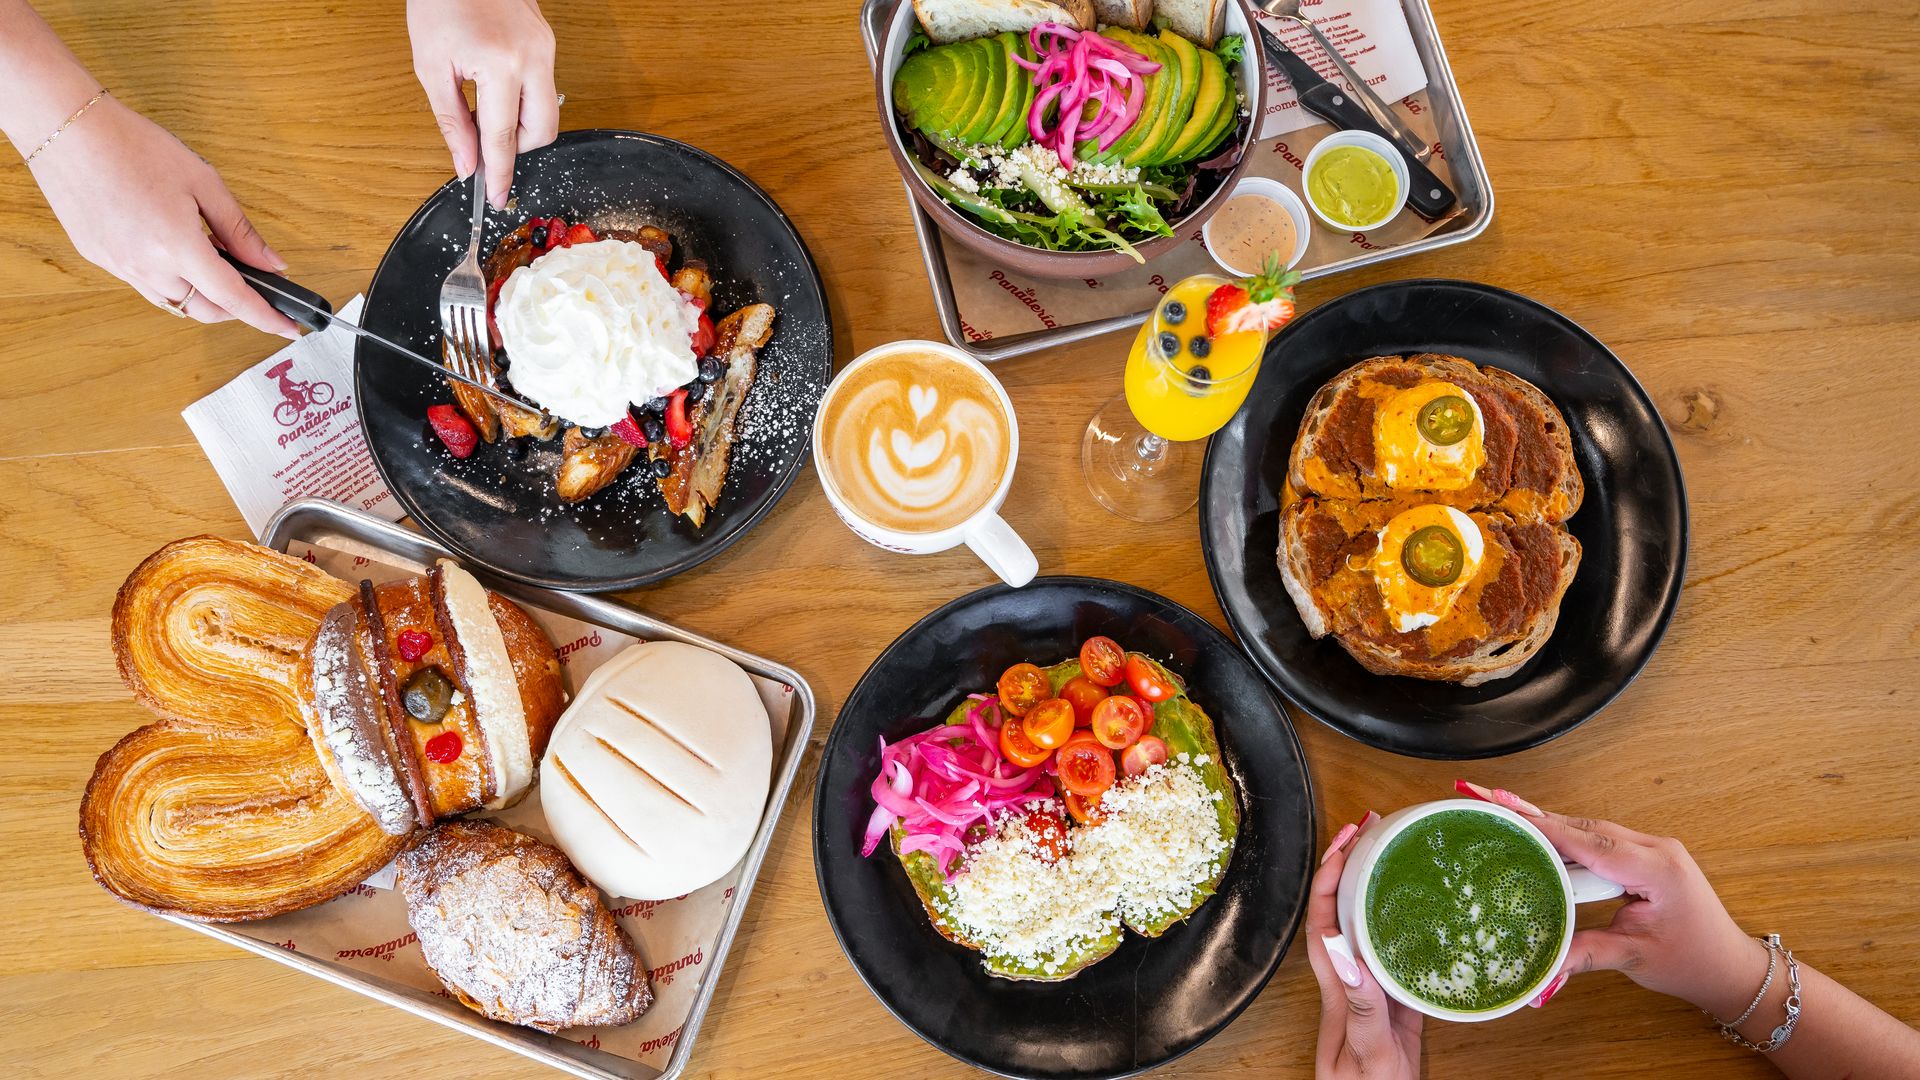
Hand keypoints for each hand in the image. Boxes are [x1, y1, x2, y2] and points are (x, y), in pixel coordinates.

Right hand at [26, 95, 297, 336]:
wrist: (66, 129)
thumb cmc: (134, 146)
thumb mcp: (203, 183)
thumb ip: (240, 230)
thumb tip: (272, 263)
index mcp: (178, 247)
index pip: (233, 299)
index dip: (265, 318)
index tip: (289, 328)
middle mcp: (146, 267)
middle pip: (204, 310)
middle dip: (234, 308)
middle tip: (253, 287)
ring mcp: (119, 267)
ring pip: (173, 302)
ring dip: (200, 296)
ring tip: (212, 262)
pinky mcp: (99, 259)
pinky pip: (145, 285)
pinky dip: (170, 281)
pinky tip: (174, 253)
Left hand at [408, 0, 558, 207]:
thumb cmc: (440, 0)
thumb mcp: (432, 66)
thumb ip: (452, 120)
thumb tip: (465, 162)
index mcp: (500, 64)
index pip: (504, 137)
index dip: (499, 173)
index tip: (497, 198)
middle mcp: (533, 58)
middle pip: (541, 130)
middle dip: (517, 148)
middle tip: (486, 147)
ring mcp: (545, 48)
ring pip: (546, 111)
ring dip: (519, 124)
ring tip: (486, 111)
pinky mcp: (547, 42)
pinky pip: (542, 86)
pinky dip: (521, 100)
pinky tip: (494, 89)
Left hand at [1306, 813, 1419, 1079]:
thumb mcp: (1366, 1053)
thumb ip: (1361, 1008)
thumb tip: (1348, 954)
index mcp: (1340, 989)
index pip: (1326, 919)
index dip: (1331, 876)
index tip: (1346, 839)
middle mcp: (1353, 982)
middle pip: (1343, 911)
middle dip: (1351, 865)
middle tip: (1373, 827)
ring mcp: (1374, 991)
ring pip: (1369, 926)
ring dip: (1376, 886)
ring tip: (1394, 849)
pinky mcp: (1397, 1005)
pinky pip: (1397, 952)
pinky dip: (1407, 923)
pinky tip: (1426, 909)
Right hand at [1460, 783, 1766, 1017]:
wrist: (1730, 966)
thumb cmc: (1693, 962)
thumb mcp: (1636, 959)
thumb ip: (1585, 954)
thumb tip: (1541, 969)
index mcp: (1657, 868)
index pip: (1589, 843)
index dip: (1544, 828)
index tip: (1503, 811)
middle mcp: (1655, 848)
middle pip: (1584, 827)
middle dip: (1535, 815)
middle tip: (1488, 799)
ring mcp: (1652, 848)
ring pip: (1589, 829)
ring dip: (1548, 824)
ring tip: (1501, 811)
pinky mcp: (1644, 855)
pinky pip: (1599, 840)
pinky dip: (1567, 837)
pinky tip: (1537, 831)